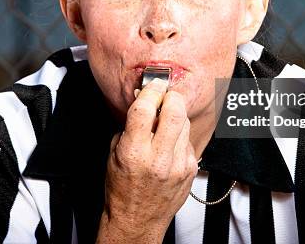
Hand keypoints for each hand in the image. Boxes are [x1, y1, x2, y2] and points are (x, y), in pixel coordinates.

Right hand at [97, 78, 198, 243]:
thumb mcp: (114, 153)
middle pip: (175, 111)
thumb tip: (143, 101)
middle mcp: (158, 157)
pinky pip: (188, 140)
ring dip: (176, 116)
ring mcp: (178, 164)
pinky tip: (168, 144)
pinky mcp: (190, 169)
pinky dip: (179, 136)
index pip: (145, 109)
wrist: (137, 220)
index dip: (150, 90)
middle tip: (166, 95)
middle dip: (171, 96)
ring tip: (164, 122)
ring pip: (185, 123)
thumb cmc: (121, 188)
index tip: (153, 84)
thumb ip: (130, 126)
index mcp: (134, 151)